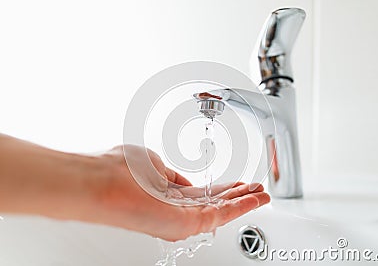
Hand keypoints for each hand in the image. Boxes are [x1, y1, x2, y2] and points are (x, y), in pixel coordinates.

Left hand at [92, 145, 269, 240]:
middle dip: (239, 197)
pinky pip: (219, 216)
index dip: (223, 188)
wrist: (102, 182)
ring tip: (262, 195)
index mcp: (168, 196)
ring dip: (244, 203)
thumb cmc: (119, 170)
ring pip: (221, 212)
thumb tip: (187, 184)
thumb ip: (173, 176)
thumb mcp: (154, 165)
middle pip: (215, 204)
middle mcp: (176, 211)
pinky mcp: (185, 224)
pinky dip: (239, 208)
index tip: (239, 183)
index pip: (202, 194)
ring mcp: (181, 219)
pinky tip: (253, 200)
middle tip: (258, 190)